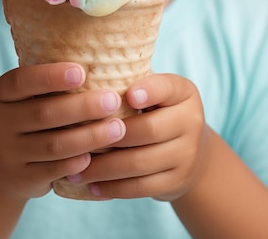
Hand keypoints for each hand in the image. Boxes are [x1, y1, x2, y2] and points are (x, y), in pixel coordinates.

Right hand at [0, 63, 126, 201]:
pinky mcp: (22, 178)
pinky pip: (54, 170)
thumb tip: (99, 61)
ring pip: (53, 145)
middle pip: (43, 113)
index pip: (21, 81)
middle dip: (83, 106)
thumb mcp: (22, 98)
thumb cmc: (24, 117)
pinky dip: (77, 162)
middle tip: (113, 100)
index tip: (81, 72)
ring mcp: (8, 153)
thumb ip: (47, 83)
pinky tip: (97, 155)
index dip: (50, 76)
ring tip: (118, 128)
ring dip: (89, 136)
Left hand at [66, 74, 207, 200]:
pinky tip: (91, 186)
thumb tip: (82, 79)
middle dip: (110, 136)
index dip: (149, 91)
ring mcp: (187, 155)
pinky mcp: (177, 181)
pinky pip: (142, 188)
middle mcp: (191, 121)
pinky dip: (113, 188)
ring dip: (104, 168)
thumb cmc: (156, 110)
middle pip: (148, 130)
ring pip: (140, 163)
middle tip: (77, 139)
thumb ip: (130, 82)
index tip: (127, 94)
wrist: (191, 149)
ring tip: (75, 169)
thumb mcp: (154, 91)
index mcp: (183, 92)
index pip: (166, 88)